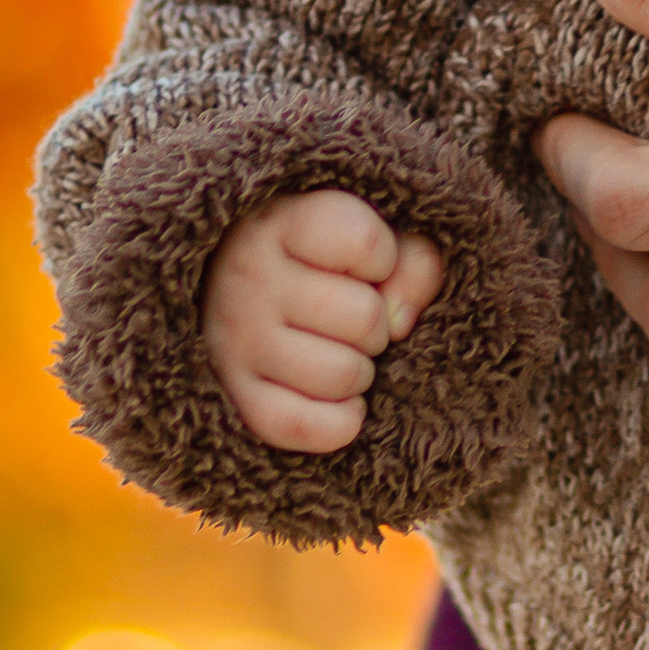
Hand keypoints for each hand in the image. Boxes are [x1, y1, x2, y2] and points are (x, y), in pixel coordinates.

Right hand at [200, 190, 445, 450]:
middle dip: (376, 324)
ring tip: (342, 353)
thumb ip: (414, 262)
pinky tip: (338, 400)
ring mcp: (234, 339)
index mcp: (282, 222)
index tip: (363, 262)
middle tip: (352, 318)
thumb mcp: (374, 239)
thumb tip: (400, 324)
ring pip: (343, 375)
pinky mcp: (236, 396)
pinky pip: (307, 427)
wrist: (242, 291)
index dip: (383, 258)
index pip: (364, 242)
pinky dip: (339, 422)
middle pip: (364, 318)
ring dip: (361, 373)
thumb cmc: (328, 261)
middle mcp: (249, 277)